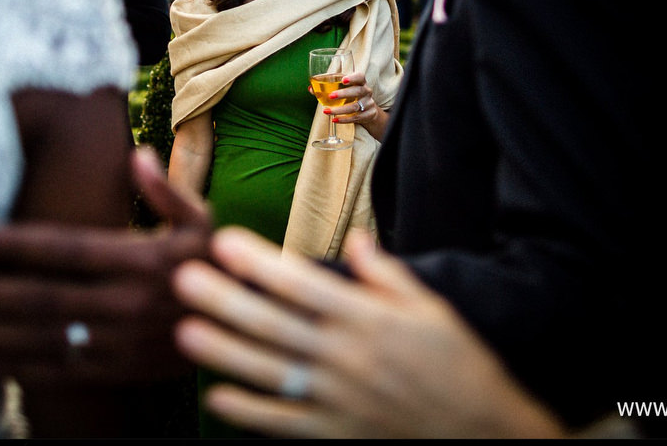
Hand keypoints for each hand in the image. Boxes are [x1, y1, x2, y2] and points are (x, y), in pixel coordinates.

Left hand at [0, 147, 212, 385]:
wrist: (245, 330)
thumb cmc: (217, 265)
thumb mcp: (204, 221)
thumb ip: (166, 189)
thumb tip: (135, 153)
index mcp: (142, 260)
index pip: (64, 249)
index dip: (11, 244)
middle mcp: (124, 303)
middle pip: (35, 298)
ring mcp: (116, 342)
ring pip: (36, 338)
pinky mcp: (112, 371)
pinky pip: (51, 370)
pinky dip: (6, 365)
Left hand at [172, 227, 566, 438]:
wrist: (482, 429)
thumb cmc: (458, 363)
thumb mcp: (430, 308)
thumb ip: (386, 275)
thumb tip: (356, 240)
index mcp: (369, 318)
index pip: (304, 284)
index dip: (262, 262)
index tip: (226, 240)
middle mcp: (348, 356)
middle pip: (275, 324)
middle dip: (227, 300)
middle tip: (185, 278)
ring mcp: (339, 398)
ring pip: (270, 372)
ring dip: (225, 352)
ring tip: (186, 332)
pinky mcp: (336, 433)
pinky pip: (283, 422)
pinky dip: (249, 412)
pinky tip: (217, 397)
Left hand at [317, 70, 385, 139]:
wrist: (369, 110)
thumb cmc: (352, 95)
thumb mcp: (344, 89)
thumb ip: (328, 87)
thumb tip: (310, 88)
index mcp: (361, 82)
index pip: (360, 77)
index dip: (352, 78)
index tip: (343, 80)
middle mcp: (367, 91)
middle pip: (358, 91)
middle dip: (344, 93)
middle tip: (330, 96)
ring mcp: (368, 104)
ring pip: (355, 107)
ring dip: (339, 109)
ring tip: (326, 111)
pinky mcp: (368, 115)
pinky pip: (355, 118)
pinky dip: (344, 120)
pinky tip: (334, 119)